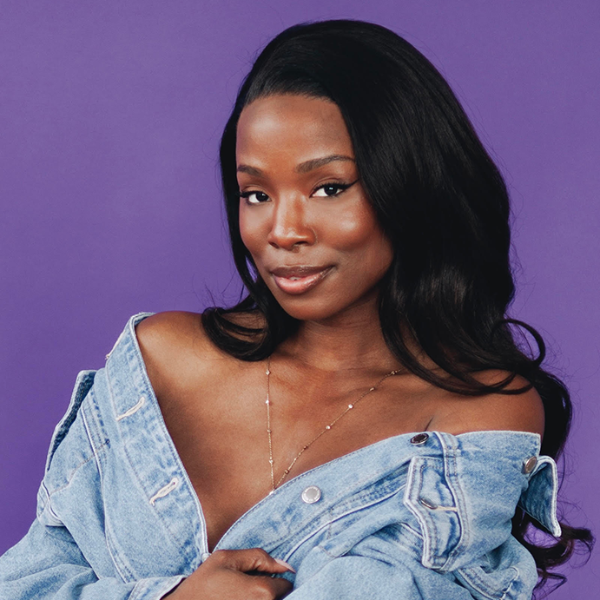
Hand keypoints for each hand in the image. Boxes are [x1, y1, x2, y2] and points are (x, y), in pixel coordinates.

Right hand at [163, 548, 293, 598]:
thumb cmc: (202, 586)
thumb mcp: (226, 559)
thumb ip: (258, 557)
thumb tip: (285, 565)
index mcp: (262, 591)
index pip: (285, 583)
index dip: (272, 577)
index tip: (255, 579)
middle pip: (281, 599)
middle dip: (270, 592)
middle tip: (244, 590)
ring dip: (261, 599)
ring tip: (239, 597)